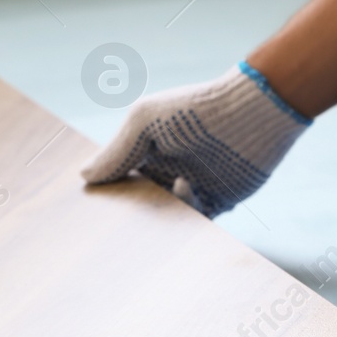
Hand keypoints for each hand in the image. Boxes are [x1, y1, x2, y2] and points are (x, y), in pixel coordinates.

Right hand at [81, 65, 309, 216]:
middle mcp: (168, 170)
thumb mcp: (145, 120)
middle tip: (110, 228)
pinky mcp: (218, 202)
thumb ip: (117, 150)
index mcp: (147, 151)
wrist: (253, 113)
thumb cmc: (196, 109)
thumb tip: (84, 176)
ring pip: (167, 216)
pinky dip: (188, 212)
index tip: (87, 207)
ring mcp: (193, 187)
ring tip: (152, 206)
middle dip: (128, 215)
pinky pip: (197, 220)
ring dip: (159, 218)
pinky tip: (185, 188)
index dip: (105, 190)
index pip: (118, 178)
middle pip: (140, 203)